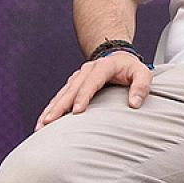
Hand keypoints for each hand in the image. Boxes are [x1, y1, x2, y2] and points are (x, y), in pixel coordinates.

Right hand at [36, 51, 151, 129]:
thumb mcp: (143, 73)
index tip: (76, 111)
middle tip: (49, 122)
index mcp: (104, 66)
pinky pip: (59, 97)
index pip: (92, 82)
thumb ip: (141, 86)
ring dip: (50, 109)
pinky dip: (50, 108)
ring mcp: (77, 77)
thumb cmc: (131, 69)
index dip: (83, 96)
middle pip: (71, 89)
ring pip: (62, 94)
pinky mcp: (72, 84)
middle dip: (59, 106)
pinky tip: (42, 121)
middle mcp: (87, 70)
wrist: (117, 56)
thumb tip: (134, 104)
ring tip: (40, 126)